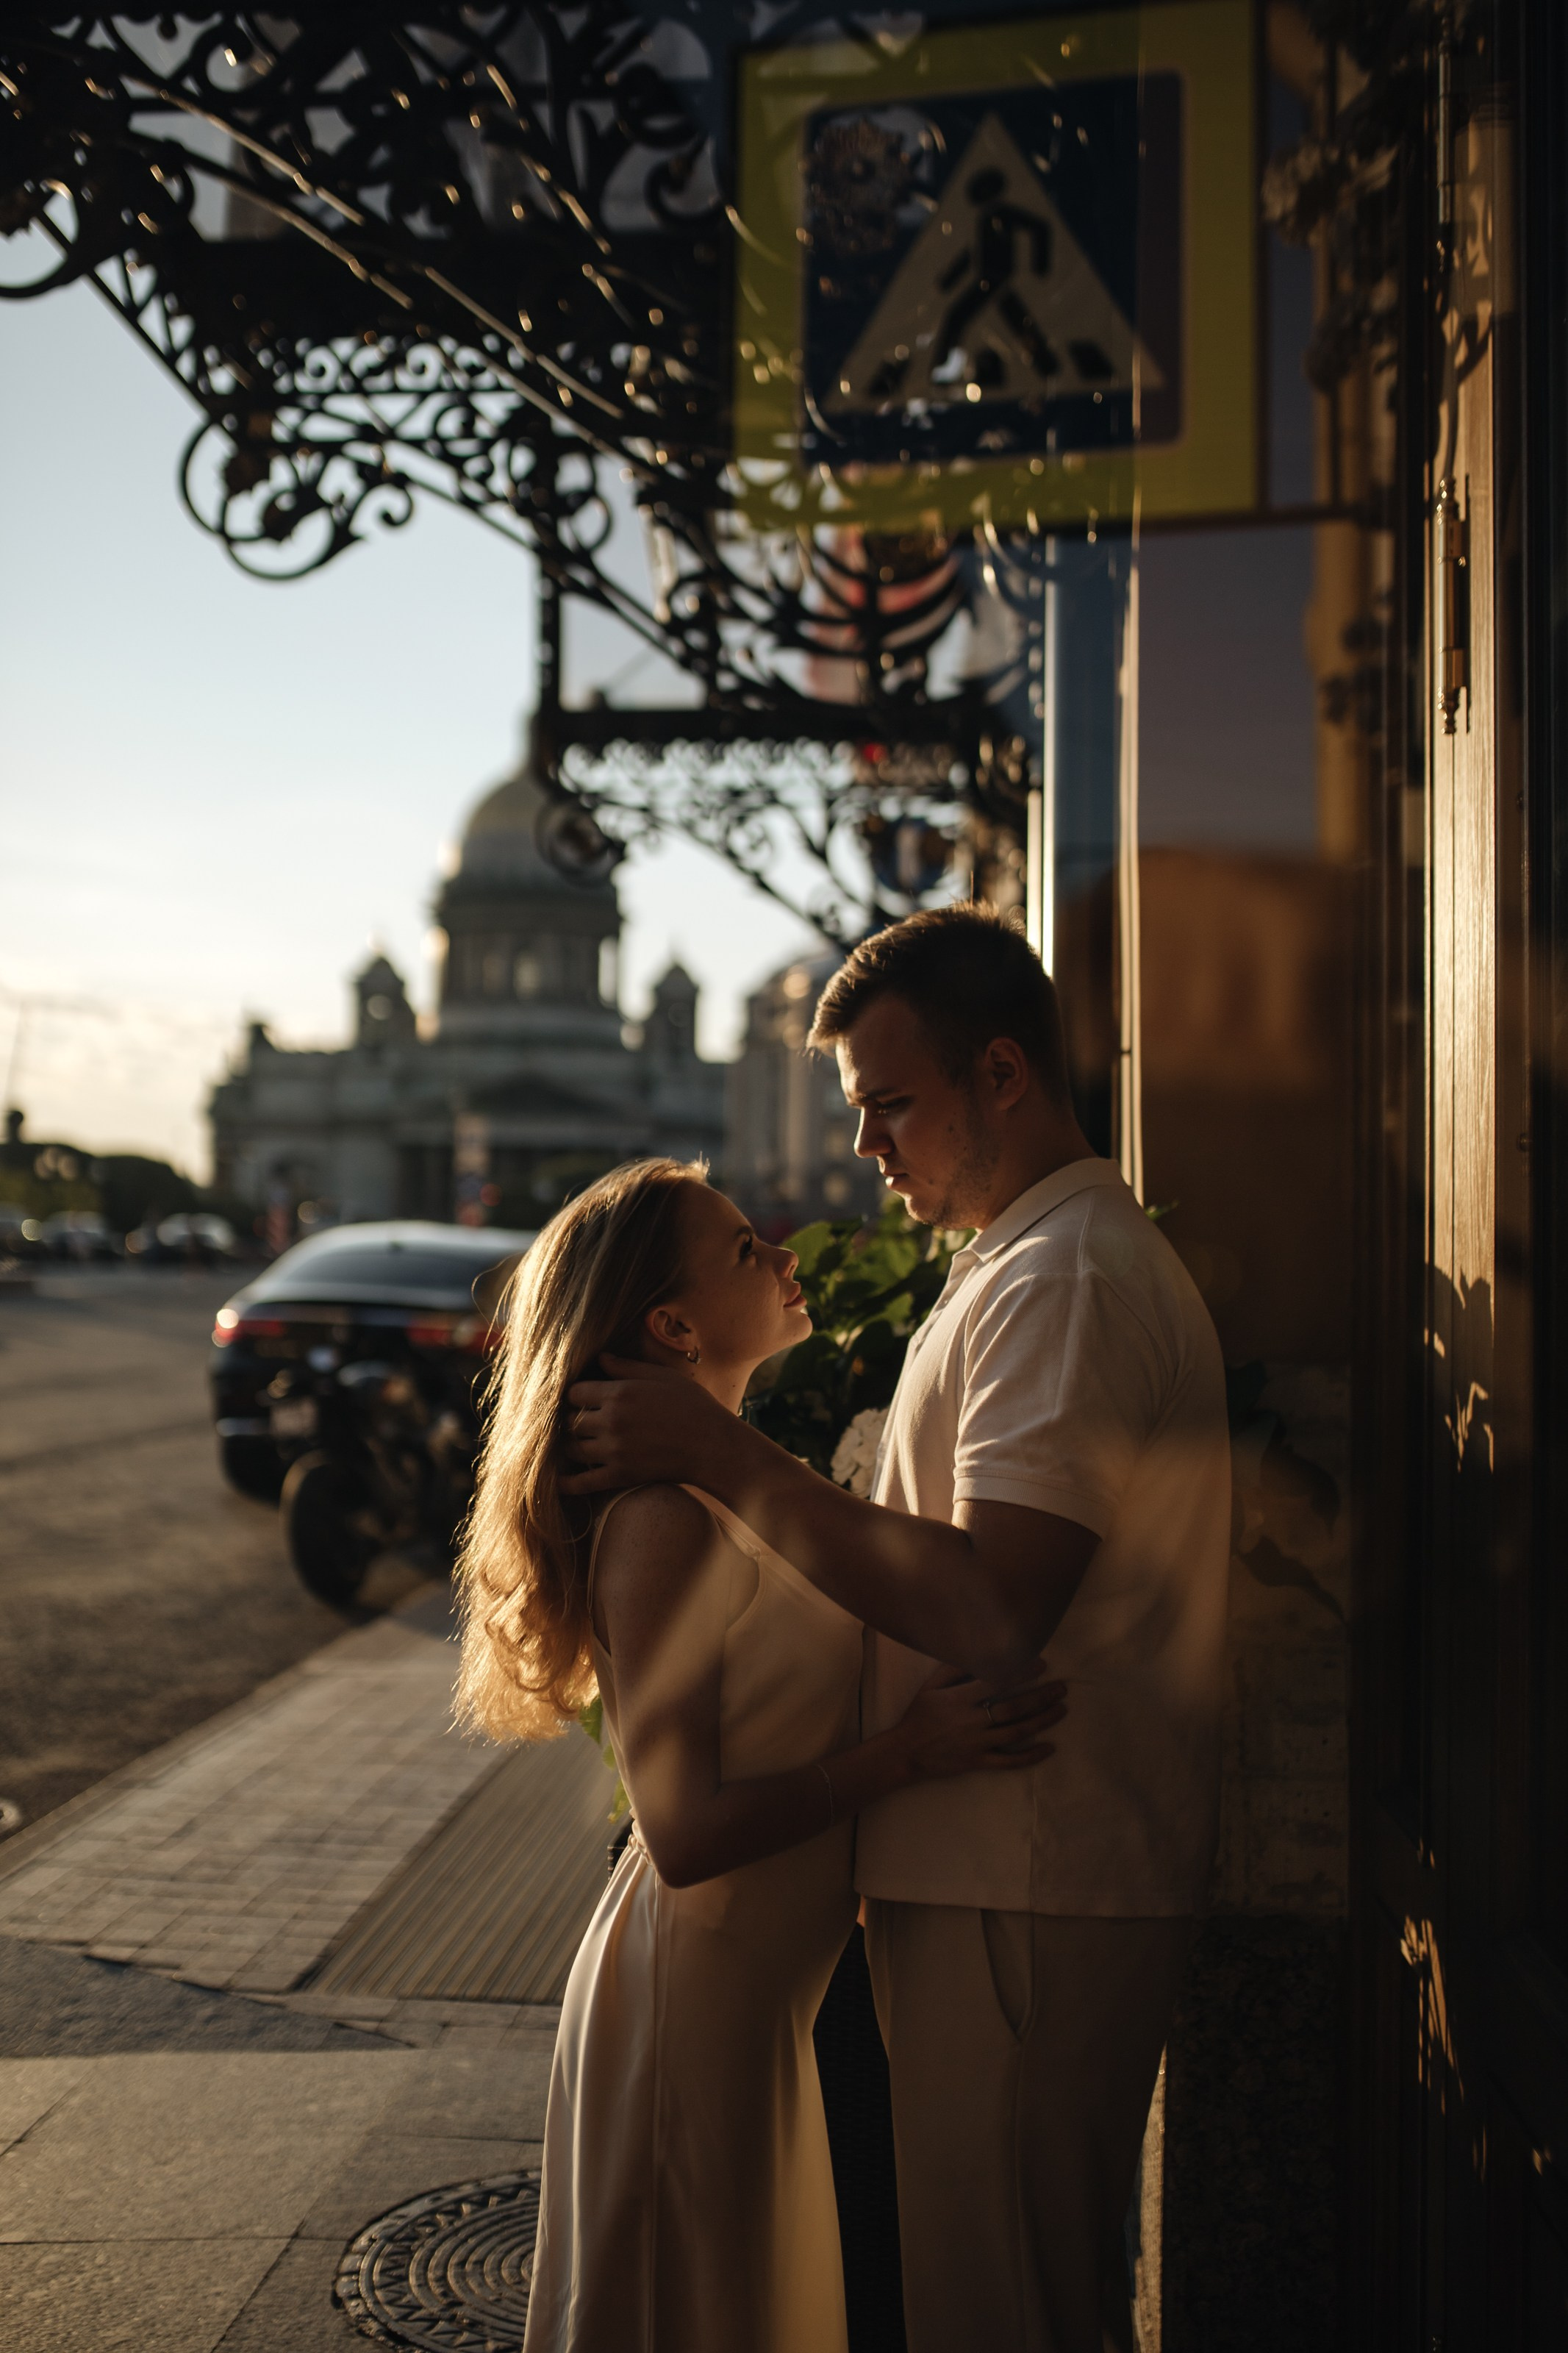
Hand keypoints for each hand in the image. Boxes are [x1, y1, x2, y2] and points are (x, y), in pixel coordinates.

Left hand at [561, 1355, 732, 1494]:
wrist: (712, 1445)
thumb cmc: (692, 1406)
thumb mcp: (661, 1377)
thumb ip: (627, 1368)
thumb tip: (600, 1358)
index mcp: (619, 1394)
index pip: (575, 1393)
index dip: (577, 1395)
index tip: (583, 1398)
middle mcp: (611, 1421)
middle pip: (571, 1420)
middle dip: (573, 1419)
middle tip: (578, 1420)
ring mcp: (614, 1451)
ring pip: (572, 1448)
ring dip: (570, 1445)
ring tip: (574, 1443)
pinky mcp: (620, 1475)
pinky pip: (584, 1482)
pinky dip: (568, 1483)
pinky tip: (559, 1481)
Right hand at [893, 1666, 1066, 1781]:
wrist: (906, 1752)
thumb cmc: (918, 1716)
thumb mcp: (930, 1687)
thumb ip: (953, 1670)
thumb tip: (977, 1653)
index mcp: (960, 1699)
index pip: (997, 1682)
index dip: (1021, 1672)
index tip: (1041, 1664)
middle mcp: (972, 1721)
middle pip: (1014, 1707)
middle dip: (1041, 1696)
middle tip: (1062, 1688)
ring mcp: (977, 1744)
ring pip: (1017, 1731)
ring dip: (1043, 1720)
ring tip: (1061, 1709)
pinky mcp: (979, 1763)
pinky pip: (1009, 1761)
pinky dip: (1031, 1756)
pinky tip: (1049, 1747)